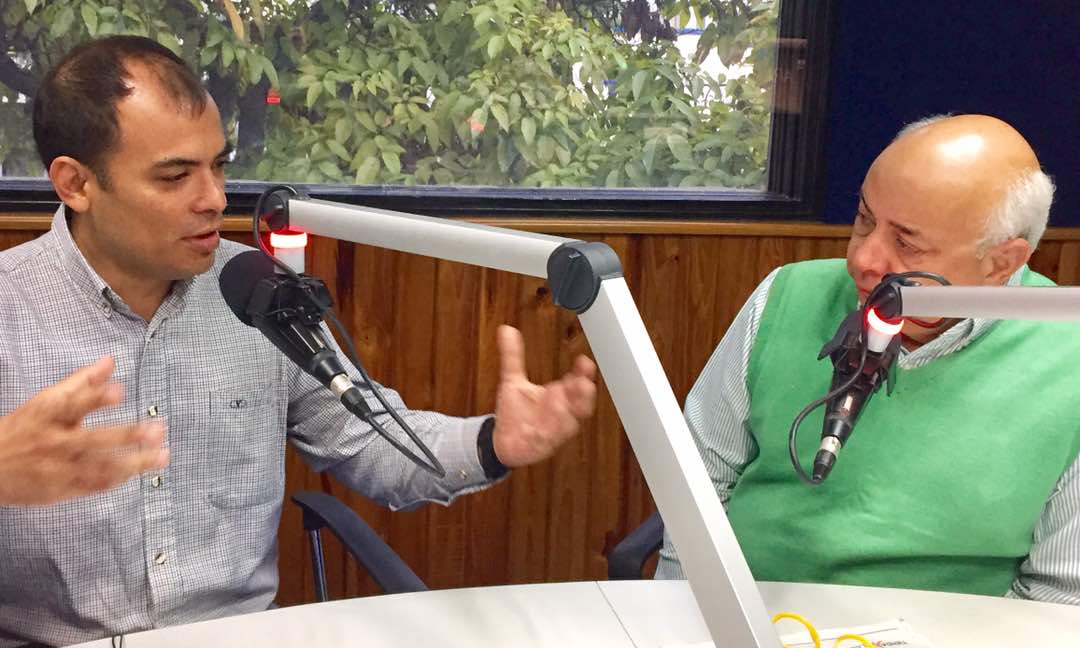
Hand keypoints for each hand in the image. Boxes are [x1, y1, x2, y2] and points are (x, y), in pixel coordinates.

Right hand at [0, 356, 168, 505]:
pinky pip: (93, 486)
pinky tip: (138, 472)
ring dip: (134, 463)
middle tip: (157, 430)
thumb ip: (81, 382)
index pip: (72, 403)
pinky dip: (118, 479)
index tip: (119, 391)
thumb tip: (110, 362)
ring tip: (161, 455)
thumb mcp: (46, 401)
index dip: (96, 397)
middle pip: (92, 439)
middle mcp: (54, 441)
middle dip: (128, 435)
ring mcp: (58, 467)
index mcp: (48, 414)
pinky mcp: (61, 489)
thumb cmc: (23, 430)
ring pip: (99, 467)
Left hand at [492, 325, 596, 467]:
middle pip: (581, 404)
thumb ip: (512, 357)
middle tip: (582, 382)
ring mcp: (553, 431)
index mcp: (559, 396)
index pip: (577, 382)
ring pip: (567, 424)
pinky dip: (543, 434)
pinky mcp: (540, 445)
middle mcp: (560, 413)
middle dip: (583, 394)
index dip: (584, 373)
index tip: (583, 361)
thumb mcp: (513, 381)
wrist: (503, 439)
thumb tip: (506, 330)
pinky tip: (537, 427)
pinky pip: (545, 441)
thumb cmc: (515, 411)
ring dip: (564, 412)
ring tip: (558, 397)